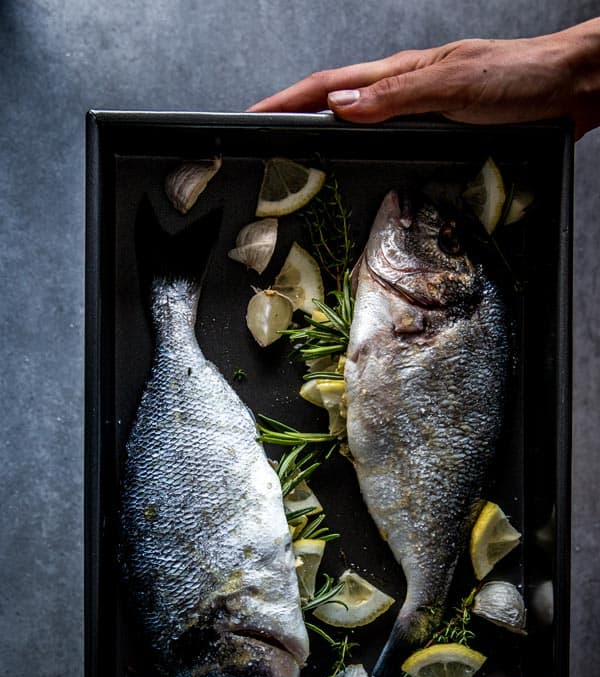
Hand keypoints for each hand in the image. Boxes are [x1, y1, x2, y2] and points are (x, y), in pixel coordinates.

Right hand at [249, 19, 599, 138]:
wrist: (571, 88)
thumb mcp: (450, 86)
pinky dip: (365, 149)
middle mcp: (407, 91)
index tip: (252, 115)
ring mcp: (423, 110)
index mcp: (401, 75)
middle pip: (337, 102)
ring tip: (299, 157)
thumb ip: (394, 97)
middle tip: (265, 143)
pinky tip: (363, 164)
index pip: (329, 86)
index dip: (287, 101)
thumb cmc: (517, 80)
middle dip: (296, 117)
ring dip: (327, 135)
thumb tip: (339, 107)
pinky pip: (389, 140)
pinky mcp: (443, 130)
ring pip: (362, 123)